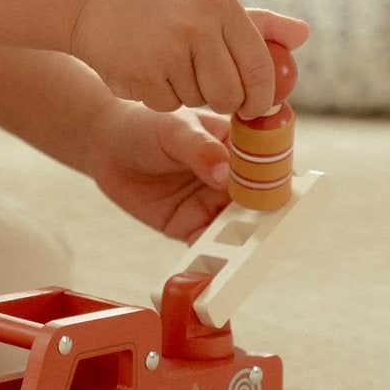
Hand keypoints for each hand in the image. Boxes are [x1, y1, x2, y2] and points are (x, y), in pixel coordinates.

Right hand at [70, 0, 308, 114]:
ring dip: (186, 93)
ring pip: (199, 101)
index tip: (252, 104)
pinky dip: (158, 96)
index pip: (261, 68)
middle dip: (223, 100)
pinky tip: (142, 68)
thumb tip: (304, 35)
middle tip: (204, 85)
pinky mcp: (144, 74)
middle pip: (232, 94)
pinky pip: (168, 105)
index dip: (261, 95)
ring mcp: (171, 50)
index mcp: (222, 5)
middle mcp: (201, 26)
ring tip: (164, 62)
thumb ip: (255, 23)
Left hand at [83, 33, 301, 241]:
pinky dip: (214, 258)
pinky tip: (215, 267)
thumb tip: (225, 173)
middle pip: (259, 201)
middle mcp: (231, 176)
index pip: (266, 160)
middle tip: (271, 231)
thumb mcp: (172, 128)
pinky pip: (208, 246)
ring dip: (244, 242)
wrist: (105, 144)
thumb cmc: (143, 123)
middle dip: (267, 217)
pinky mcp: (190, 226)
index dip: (278, 176)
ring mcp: (212, 202)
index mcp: (235, 142)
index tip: (284, 192)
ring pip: (238, 227)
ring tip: (246, 254)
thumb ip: (199, 148)